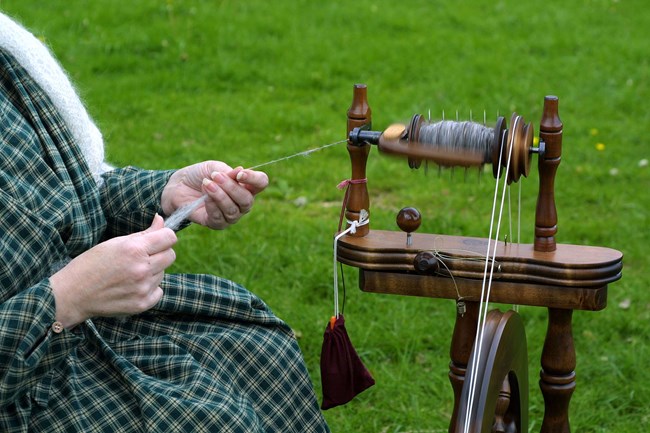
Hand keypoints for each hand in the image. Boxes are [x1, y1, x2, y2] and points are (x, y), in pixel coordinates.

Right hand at [50, 215, 176, 327]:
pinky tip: (132, 287)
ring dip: (152, 271)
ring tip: (130, 273)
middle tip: (143, 257)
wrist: (73, 294)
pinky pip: (159, 291)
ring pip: (163, 273)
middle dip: (161, 253)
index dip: (164, 236)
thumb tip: (161, 220)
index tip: (157, 239)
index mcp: (134, 249)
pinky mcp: (142, 304)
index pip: (169, 237)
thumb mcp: (115, 243)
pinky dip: (149, 288)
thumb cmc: (91, 264)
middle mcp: (141, 269)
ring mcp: (143, 288)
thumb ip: (143, 233)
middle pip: (170, 255)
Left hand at [161, 161, 268, 229]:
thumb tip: (240, 172)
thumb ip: (227, 171)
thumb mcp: (214, 167)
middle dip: (231, 188)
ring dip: (220, 196)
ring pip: (233, 210)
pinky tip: (204, 196)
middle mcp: (241, 203)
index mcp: (246, 185)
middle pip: (247, 200)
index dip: (254, 179)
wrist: (179, 185)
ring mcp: (230, 215)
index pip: (261, 183)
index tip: (239, 174)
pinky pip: (219, 218)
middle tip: (215, 176)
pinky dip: (212, 205)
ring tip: (206, 184)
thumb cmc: (199, 175)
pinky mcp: (216, 223)